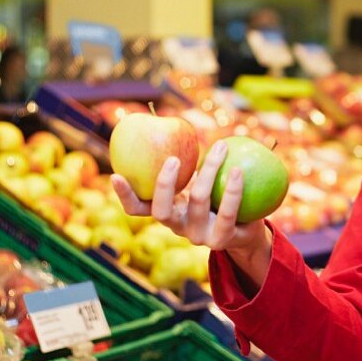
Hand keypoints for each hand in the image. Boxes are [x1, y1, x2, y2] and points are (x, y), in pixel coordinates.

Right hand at [111, 140, 271, 257]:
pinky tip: (238, 169)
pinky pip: (227, 213)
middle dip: (164, 184)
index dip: (125, 195)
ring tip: (221, 147)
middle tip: (172, 158)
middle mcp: (177, 227)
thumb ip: (185, 160)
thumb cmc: (217, 195)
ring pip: (198, 202)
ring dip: (209, 170)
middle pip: (162, 210)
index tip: (116, 175)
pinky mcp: (222, 239)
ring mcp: (198, 236)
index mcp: (166, 211)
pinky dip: (233, 190)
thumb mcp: (198, 179)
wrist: (246, 229)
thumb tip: (171, 121)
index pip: (137, 208)